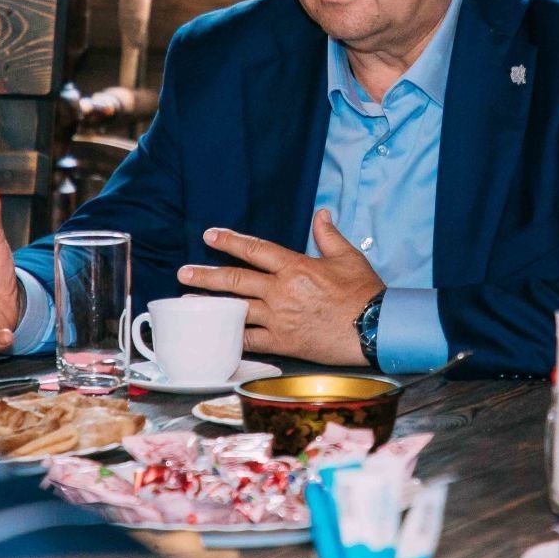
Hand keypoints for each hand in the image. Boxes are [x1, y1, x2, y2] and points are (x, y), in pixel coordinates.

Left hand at [178, 209, 385, 365]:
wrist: (375, 328)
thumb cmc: (364, 293)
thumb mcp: (348, 257)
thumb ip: (328, 235)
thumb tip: (321, 215)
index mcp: (296, 266)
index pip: (255, 249)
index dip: (230, 241)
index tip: (210, 235)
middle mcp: (282, 291)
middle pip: (236, 279)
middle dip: (206, 275)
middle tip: (183, 272)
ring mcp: (280, 318)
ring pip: (237, 309)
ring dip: (211, 305)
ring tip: (188, 303)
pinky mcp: (283, 342)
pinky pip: (250, 340)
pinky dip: (231, 337)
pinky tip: (215, 334)